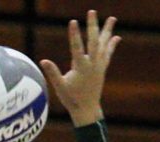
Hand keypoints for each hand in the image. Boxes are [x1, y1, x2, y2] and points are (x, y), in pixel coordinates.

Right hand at [39, 10, 120, 126]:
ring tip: (112, 18)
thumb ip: (52, 73)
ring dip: (108, 31)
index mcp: (81, 68)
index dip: (74, 34)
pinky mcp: (102, 69)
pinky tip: (116, 36)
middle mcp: (92, 65)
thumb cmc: (71, 99)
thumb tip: (43, 61)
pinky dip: (111, 44)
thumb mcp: (60, 87)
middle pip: (94, 41)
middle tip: (92, 11)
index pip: (76, 47)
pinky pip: (108, 54)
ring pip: (104, 45)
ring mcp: (99, 66)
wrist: (87, 110)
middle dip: (93, 26)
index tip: (73, 21)